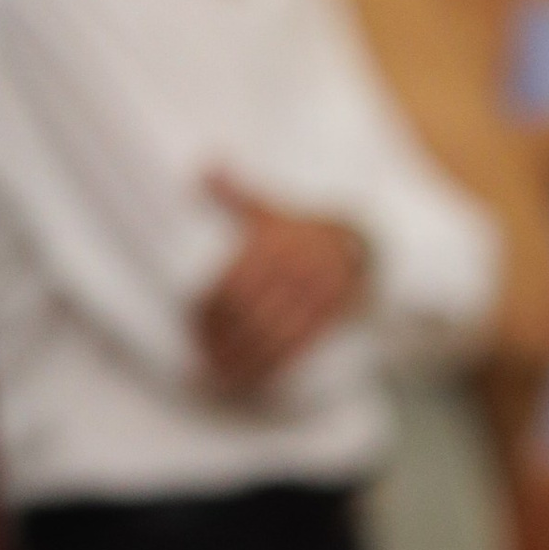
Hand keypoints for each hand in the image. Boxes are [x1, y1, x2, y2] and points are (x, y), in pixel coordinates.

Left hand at [195, 171, 369, 390]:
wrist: (357, 244)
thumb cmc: (299, 230)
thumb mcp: (270, 209)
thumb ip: (235, 194)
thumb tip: (204, 170)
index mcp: (276, 241)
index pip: (233, 283)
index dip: (209, 309)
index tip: (192, 326)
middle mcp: (296, 267)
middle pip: (250, 311)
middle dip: (223, 338)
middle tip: (202, 355)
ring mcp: (317, 293)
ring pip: (273, 333)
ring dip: (244, 358)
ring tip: (219, 374)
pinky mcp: (331, 316)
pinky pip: (298, 347)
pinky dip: (272, 367)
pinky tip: (251, 379)